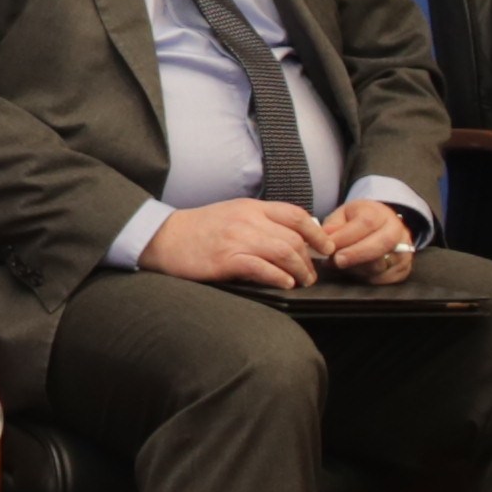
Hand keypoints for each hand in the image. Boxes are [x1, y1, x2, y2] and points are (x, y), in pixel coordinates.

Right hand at [142, 196, 324, 290]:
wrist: (164, 237)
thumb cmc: (200, 230)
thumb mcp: (233, 214)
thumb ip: (261, 221)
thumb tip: (294, 235)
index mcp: (251, 207)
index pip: (295, 215)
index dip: (317, 232)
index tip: (327, 248)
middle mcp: (247, 220)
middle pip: (294, 238)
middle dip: (309, 259)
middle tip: (312, 274)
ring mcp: (236, 239)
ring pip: (283, 252)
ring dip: (299, 270)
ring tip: (302, 282)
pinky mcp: (225, 259)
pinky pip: (261, 268)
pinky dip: (278, 277)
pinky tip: (285, 284)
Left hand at [314, 195, 421, 283]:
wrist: (379, 228)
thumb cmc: (357, 223)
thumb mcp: (342, 217)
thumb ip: (332, 226)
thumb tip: (325, 237)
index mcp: (380, 213)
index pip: (366, 223)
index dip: (346, 237)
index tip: (329, 247)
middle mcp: (397, 230)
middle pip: (382, 243)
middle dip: (356, 254)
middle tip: (337, 261)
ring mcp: (404, 250)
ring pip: (382, 263)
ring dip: (357, 268)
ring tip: (341, 265)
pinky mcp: (403, 269)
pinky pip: (385, 279)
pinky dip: (367, 278)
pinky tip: (355, 272)